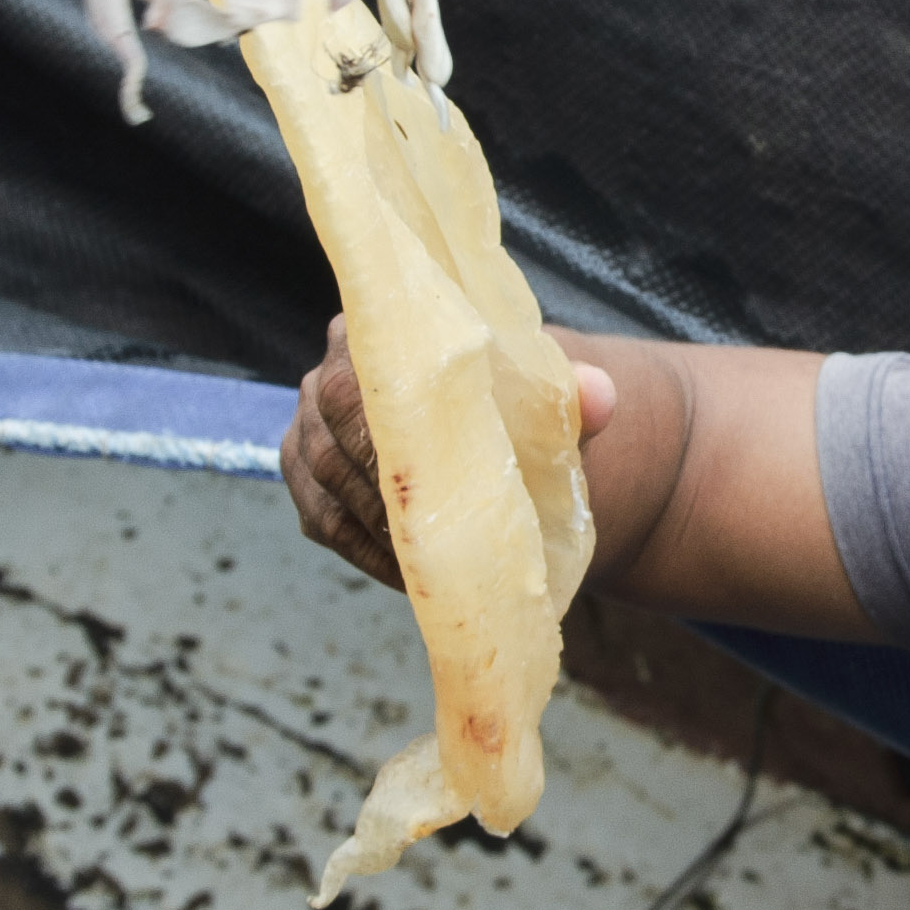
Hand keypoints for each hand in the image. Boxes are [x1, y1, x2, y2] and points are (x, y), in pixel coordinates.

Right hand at [281, 313, 614, 592]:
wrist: (505, 437)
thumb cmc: (523, 412)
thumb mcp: (555, 404)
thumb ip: (580, 394)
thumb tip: (601, 394)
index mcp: (388, 334)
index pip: (365, 382)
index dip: (391, 441)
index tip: (434, 490)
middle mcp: (331, 373)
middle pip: (334, 441)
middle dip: (386, 499)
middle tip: (440, 542)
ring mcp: (310, 429)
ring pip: (326, 486)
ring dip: (378, 532)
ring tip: (435, 564)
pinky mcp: (308, 481)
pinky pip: (323, 522)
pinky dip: (366, 552)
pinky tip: (413, 576)